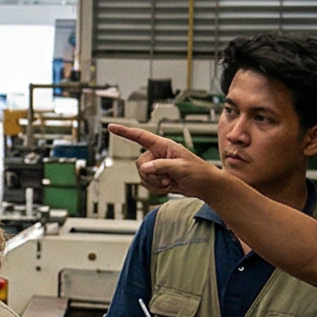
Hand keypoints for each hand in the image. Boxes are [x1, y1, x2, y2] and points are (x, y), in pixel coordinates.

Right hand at [110, 123, 224, 199]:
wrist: (205, 186)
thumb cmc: (198, 172)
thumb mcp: (181, 168)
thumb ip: (161, 166)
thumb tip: (143, 168)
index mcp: (163, 146)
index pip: (140, 137)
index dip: (125, 132)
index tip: (111, 127)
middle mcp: (158, 154)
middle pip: (140, 164)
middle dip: (152, 175)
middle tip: (168, 179)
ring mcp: (157, 167)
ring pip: (142, 176)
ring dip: (156, 184)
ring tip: (171, 183)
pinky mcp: (158, 177)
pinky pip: (147, 185)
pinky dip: (157, 189)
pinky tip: (169, 187)